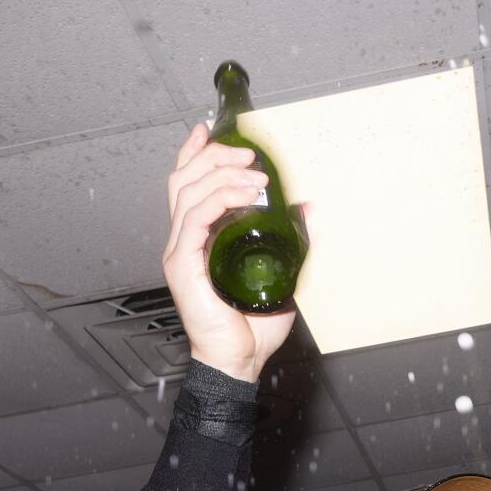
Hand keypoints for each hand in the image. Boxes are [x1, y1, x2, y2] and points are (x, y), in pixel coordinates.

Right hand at [160, 122, 298, 381]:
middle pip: (184, 179)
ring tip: (255, 175)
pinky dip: (218, 200)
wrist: (240, 361)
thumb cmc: (251, 324)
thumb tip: (310, 208)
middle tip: (248, 155)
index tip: (209, 129)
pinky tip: (243, 195)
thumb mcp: (281, 270)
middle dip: (215, 156)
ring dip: (222, 174)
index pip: (186, 183)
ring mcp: (180, 251)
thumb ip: (293, 239)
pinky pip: (194, 220)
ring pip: (188, 193)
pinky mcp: (182, 266)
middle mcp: (183, 239)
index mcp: (198, 236)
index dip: (194, 152)